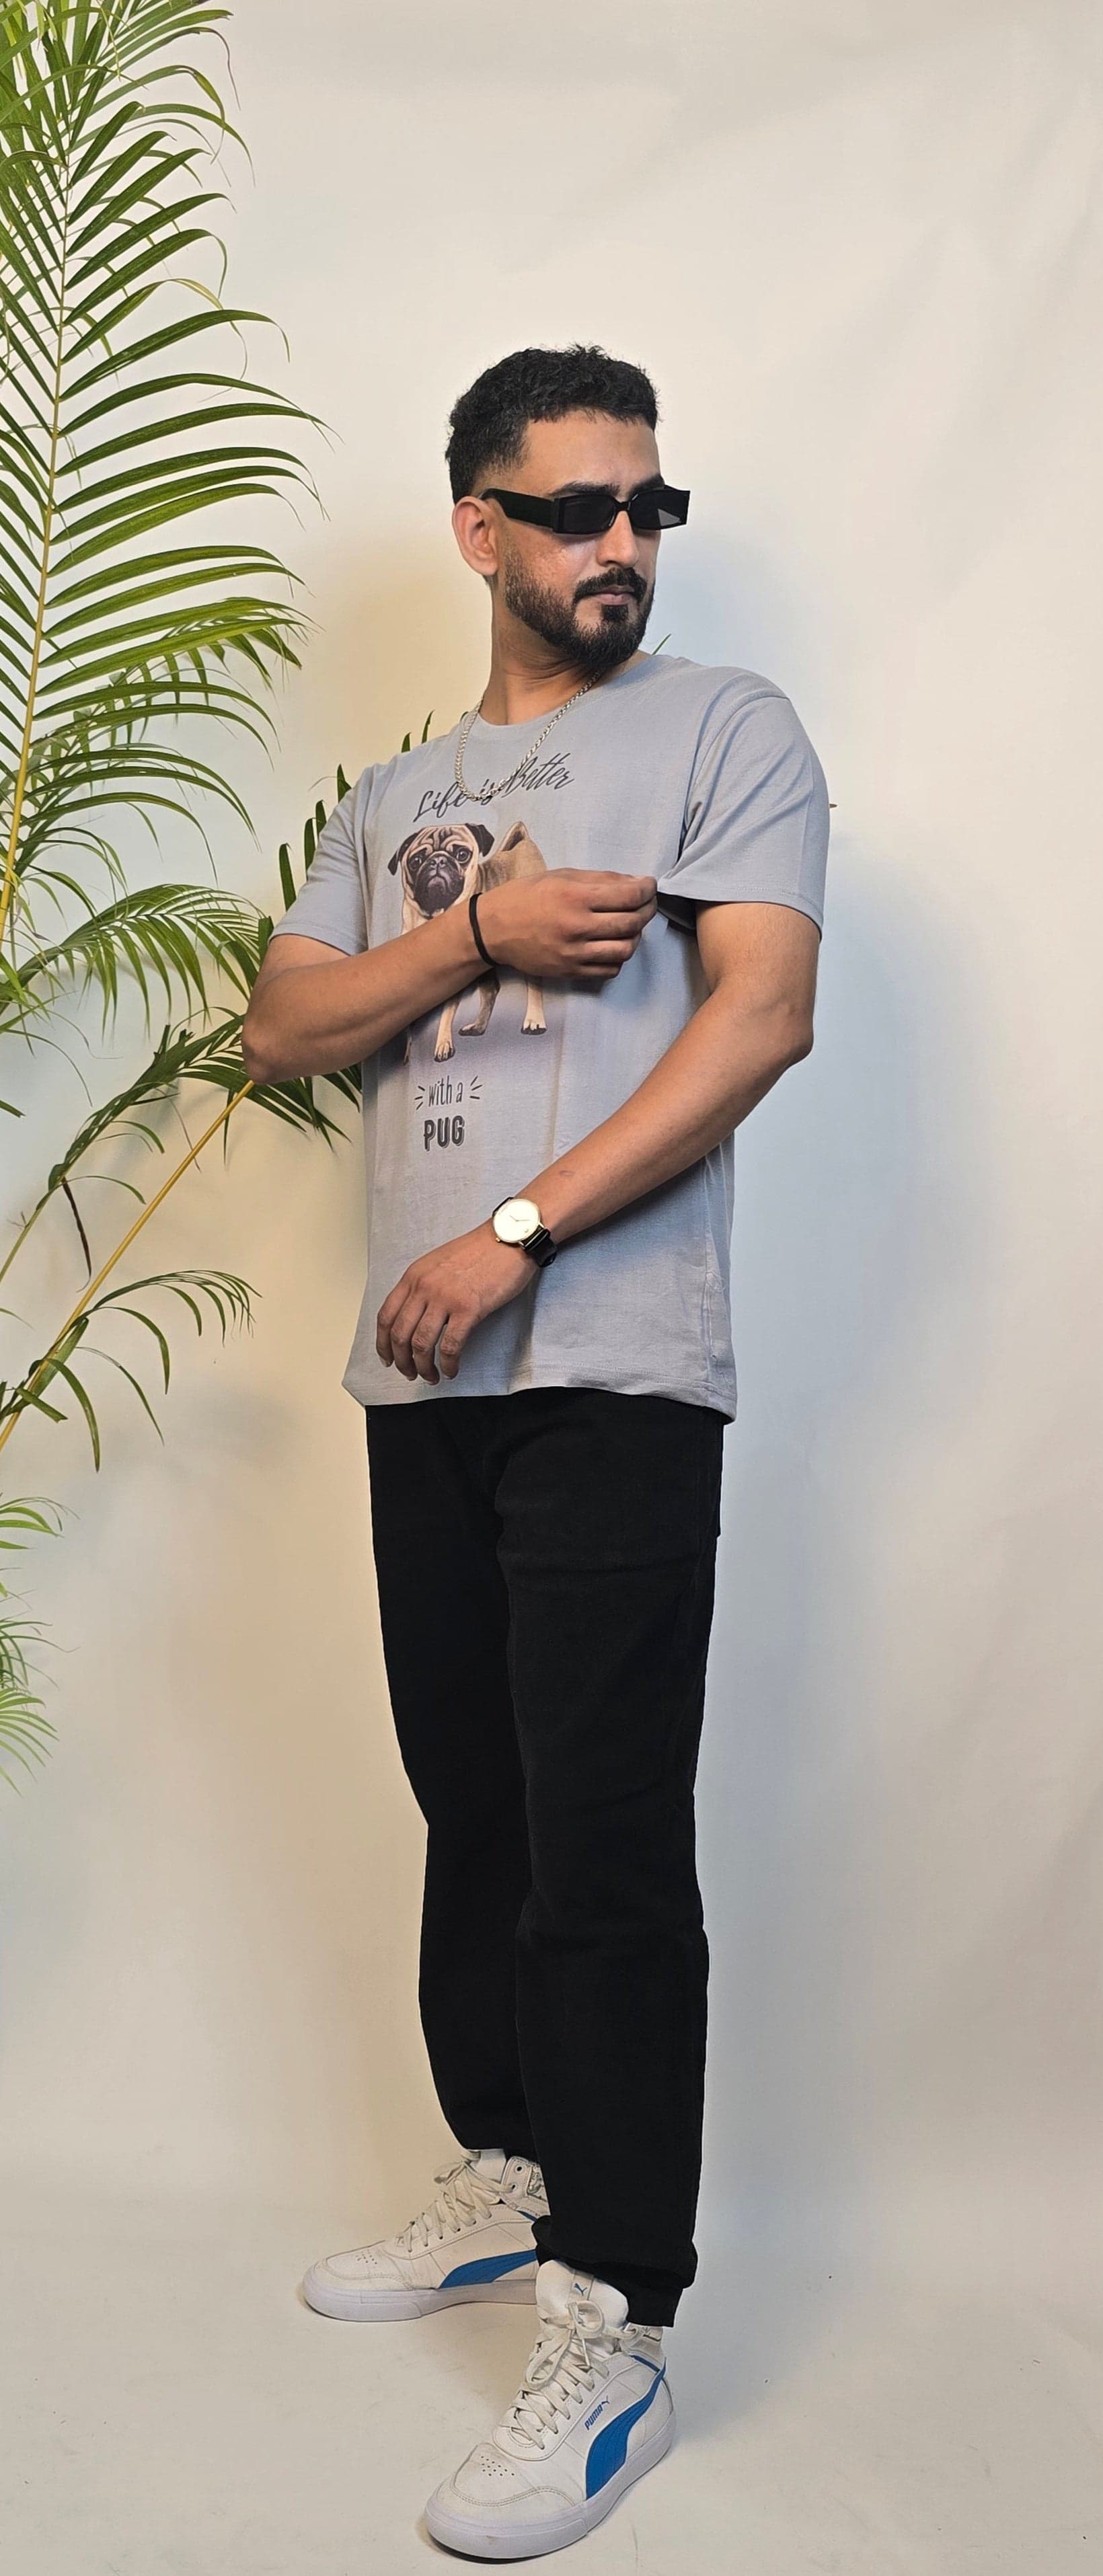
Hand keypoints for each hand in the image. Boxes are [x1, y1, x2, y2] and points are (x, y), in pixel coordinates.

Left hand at [376, 1220, 534, 1382]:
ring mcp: (445, 1298)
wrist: (508, 1238)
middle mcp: (424, 1287)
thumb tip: (417, 1315)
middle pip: (400, 1335)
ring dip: (423, 1367)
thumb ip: (423, 1285)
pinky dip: (448, 1364)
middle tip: (409, 1373)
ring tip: (430, 1377)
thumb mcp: (438, 1262)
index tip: (388, 1358)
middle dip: (402, 1361)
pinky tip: (452, 1370)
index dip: (383, 1343)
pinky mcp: (468, 1309)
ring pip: (422, 1344)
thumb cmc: (479, 1250)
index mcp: (414, 1276)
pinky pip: (450, 1346)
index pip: (386, 1316)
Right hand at [477, 869, 656, 983]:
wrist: (492, 930)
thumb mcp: (560, 876)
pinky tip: (613, 945)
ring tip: (630, 926)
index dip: (647, 889)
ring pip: (626, 949)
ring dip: (636, 936)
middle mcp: (577, 926)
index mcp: (574, 896)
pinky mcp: (571, 971)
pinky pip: (610, 969)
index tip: (649, 885)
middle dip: (647, 910)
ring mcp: (574, 953)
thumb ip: (600, 879)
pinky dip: (619, 957)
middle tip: (646, 903)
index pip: (629, 895)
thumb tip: (635, 882)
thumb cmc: (525, 896)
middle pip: (632, 922)